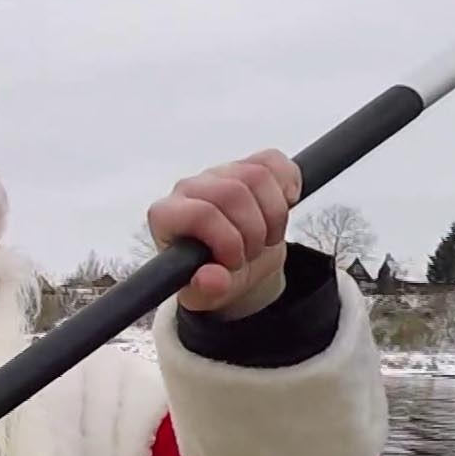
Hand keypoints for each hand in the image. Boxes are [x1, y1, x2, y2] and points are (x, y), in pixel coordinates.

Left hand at [147, 149, 301, 314]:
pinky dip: (288, 184)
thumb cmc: (213, 276)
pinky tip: (282, 206)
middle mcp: (187, 188)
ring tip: (265, 238)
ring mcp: (218, 172)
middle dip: (254, 231)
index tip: (234, 262)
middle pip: (234, 193)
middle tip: (252, 254)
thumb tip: (210, 278)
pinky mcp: (245, 164)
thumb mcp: (207, 294)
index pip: (202, 213)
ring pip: (257, 175)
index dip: (228, 240)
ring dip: (274, 214)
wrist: (236, 265)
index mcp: (167, 216)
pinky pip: (274, 161)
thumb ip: (205, 290)